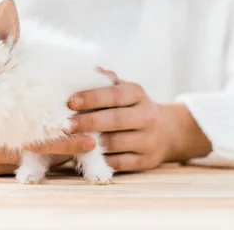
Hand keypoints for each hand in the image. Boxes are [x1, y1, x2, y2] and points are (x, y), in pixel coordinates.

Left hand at [67, 71, 211, 172]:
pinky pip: (119, 163)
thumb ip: (105, 81)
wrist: (166, 132)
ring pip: (116, 143)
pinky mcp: (145, 161)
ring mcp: (147, 140)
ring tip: (71, 141)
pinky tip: (86, 155)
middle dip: (89, 122)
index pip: (115, 95)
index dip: (92, 98)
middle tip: (67, 124)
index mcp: (138, 94)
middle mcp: (146, 116)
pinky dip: (100, 160)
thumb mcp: (123, 89)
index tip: (71, 102)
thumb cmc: (131, 107)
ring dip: (91, 143)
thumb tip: (87, 70)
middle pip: (116, 120)